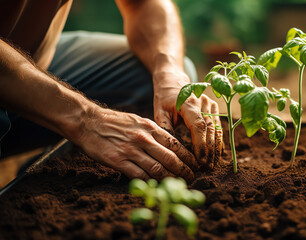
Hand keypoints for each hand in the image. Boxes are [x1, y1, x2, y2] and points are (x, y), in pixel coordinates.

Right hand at [70, 107, 196, 181]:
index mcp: (150, 128)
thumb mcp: (138, 121)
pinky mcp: (118, 161)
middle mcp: (143, 139)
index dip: (187, 157)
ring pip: (157, 169)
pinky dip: (150, 183)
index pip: (175, 144)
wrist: (88, 122)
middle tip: (191, 178)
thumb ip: (153, 133)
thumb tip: (170, 145)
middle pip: (170, 158)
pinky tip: (156, 187)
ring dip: (170, 179)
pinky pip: (139, 176)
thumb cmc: (114, 122)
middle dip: (184, 170)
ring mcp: (131, 151)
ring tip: (177, 185)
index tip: (195, 164)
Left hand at [153, 70, 222, 168]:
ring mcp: (211, 104)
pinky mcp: (215, 107)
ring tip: (212, 164)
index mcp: (189, 103)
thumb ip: (165, 129)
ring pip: (217, 129)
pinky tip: (216, 154)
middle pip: (210, 129)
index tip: (201, 161)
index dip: (201, 145)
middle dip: (209, 150)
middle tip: (207, 168)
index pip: (199, 126)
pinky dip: (217, 141)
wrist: (173, 81)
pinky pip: (218, 126)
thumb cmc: (164, 98)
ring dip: (215, 148)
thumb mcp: (159, 112)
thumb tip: (171, 150)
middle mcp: (203, 102)